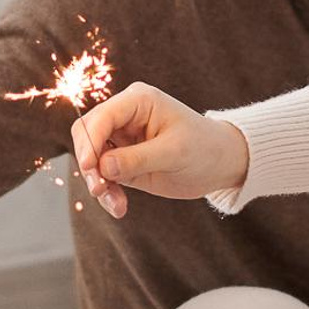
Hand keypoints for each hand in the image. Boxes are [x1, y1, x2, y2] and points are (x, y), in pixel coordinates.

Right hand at [71, 81, 249, 217]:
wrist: (220, 163)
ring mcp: (121, 138)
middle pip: (87, 135)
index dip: (90, 141)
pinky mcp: (122, 160)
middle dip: (90, 164)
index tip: (90, 167)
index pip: (102, 117)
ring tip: (116, 205)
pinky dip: (107, 192)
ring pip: (91, 158)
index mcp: (138, 101)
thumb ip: (137, 158)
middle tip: (100, 189)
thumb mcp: (174, 153)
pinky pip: (102, 175)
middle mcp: (124, 115)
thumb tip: (102, 166)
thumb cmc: (204, 149)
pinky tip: (119, 207)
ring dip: (98, 183)